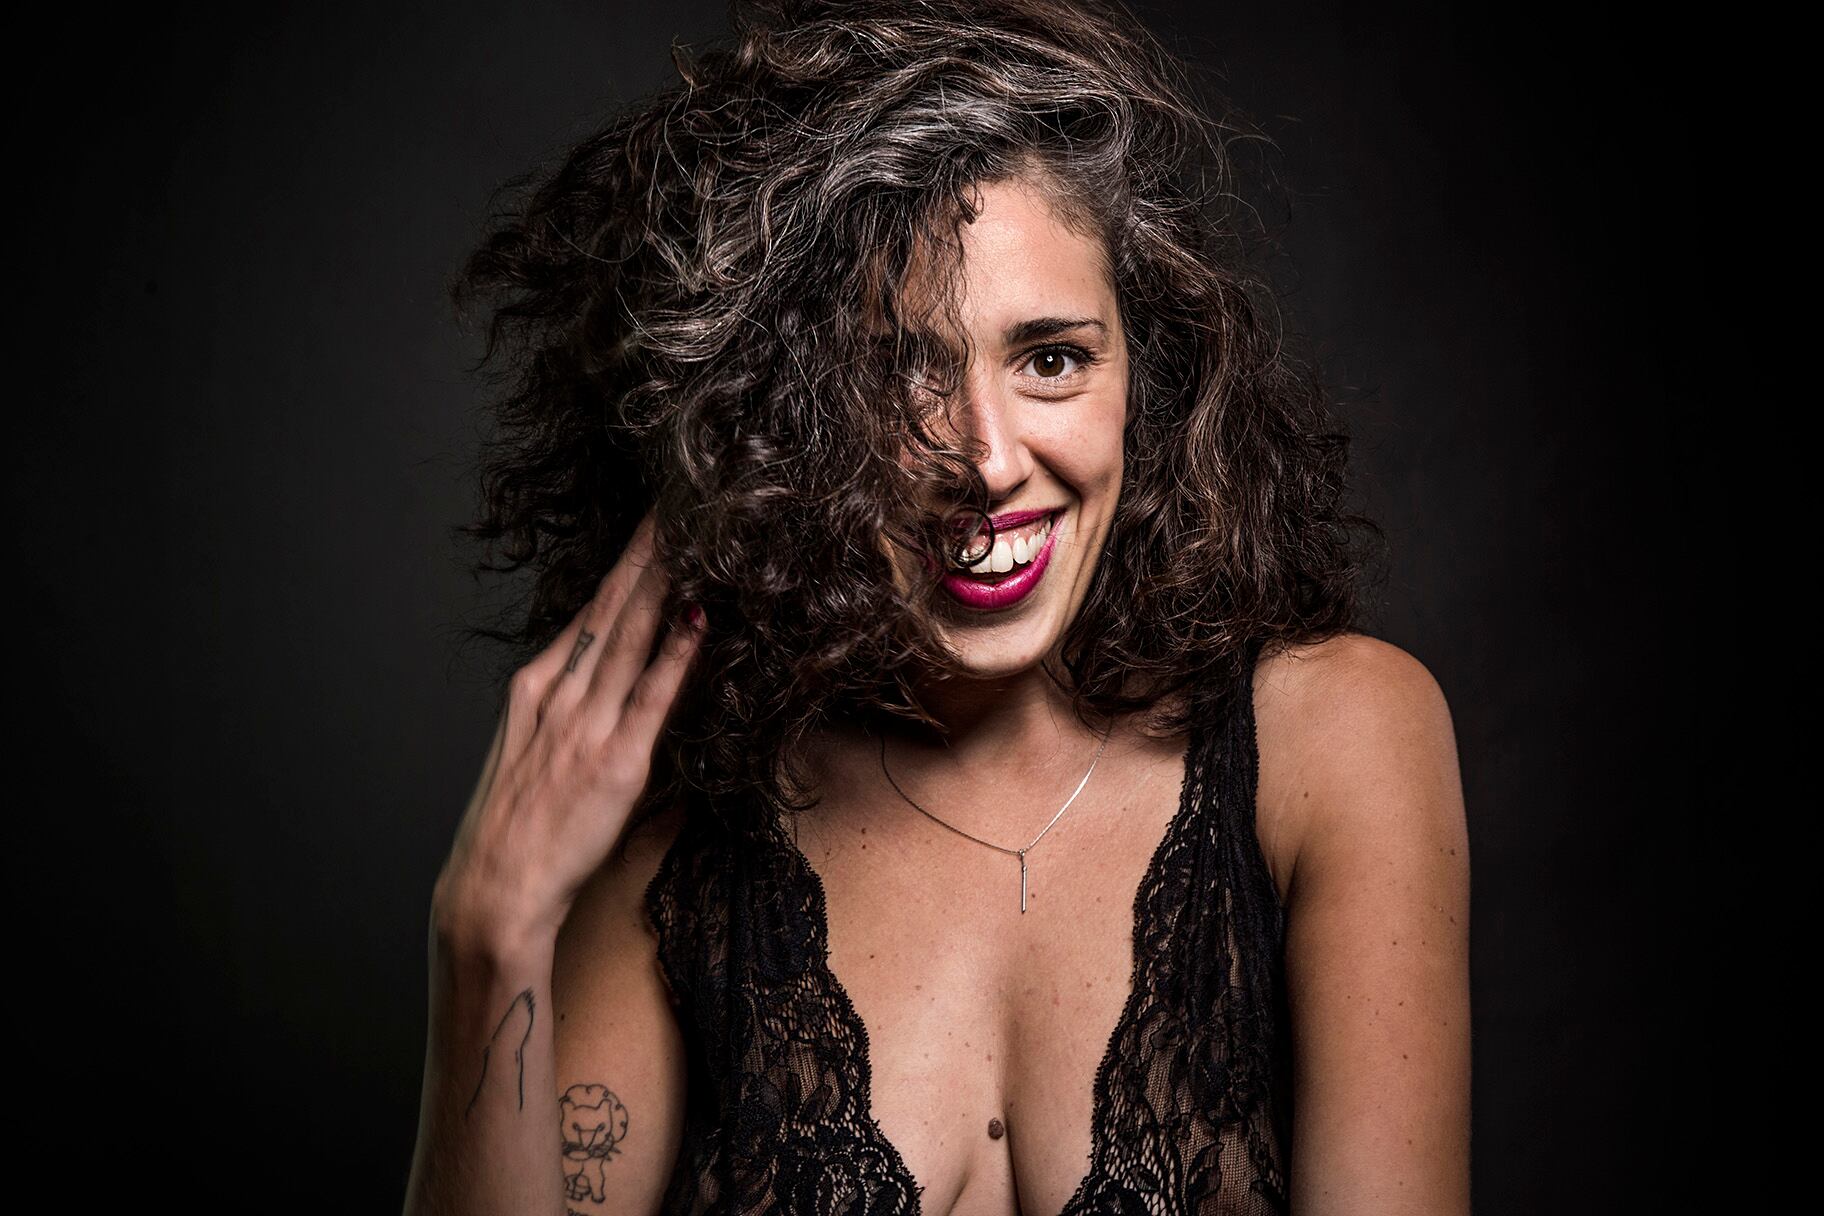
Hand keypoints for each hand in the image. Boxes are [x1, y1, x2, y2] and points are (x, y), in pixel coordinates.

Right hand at [434, 509, 706, 949]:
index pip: (590, 610)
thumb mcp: (531, 750)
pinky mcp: (616, 760)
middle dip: (648, 551)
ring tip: (693, 535)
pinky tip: (698, 618)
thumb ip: (572, 713)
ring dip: (666, 582)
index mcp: (537, 686)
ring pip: (632, 636)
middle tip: (678, 498)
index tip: (652, 522)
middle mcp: (559, 693)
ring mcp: (586, 724)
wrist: (493, 888)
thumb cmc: (517, 828)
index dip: (625, 563)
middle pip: (612, 606)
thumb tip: (618, 686)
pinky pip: (652, 695)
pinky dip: (677, 653)